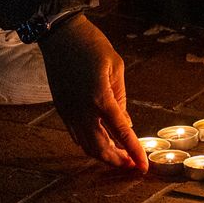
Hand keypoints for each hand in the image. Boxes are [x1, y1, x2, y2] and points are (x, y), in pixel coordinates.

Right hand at [41, 14, 147, 168]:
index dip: (134, 152)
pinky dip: (89, 144)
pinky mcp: (61, 109)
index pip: (121, 133)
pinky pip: (75, 135)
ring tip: (119, 155)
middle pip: (100, 149)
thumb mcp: (115, 67)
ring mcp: (68, 112)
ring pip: (85, 146)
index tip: (143, 167)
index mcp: (100, 98)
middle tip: (132, 164)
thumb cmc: (92, 45)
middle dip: (117, 161)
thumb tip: (124, 123)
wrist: (60, 35)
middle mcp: (82, 110)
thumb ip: (120, 98)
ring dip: (103, 155)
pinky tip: (101, 142)